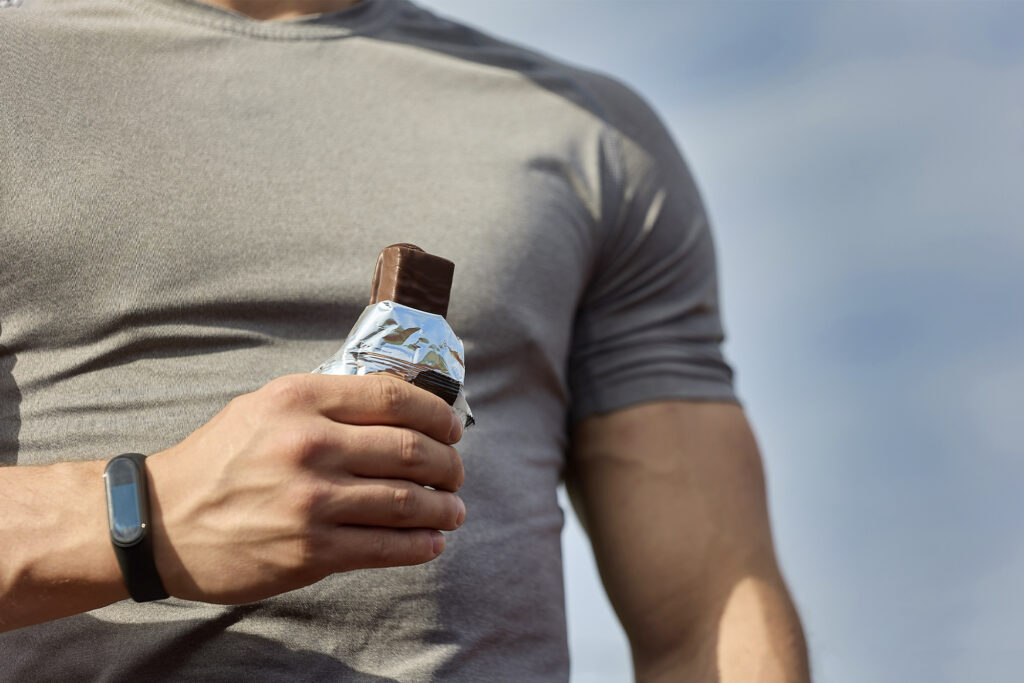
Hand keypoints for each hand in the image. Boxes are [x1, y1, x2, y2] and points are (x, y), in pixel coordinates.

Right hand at [144, 373, 464, 603]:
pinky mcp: (311, 550)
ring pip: (408, 500)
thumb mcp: (265, 406)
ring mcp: (312, 500)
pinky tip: (431, 541)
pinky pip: (386, 546)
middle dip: (450, 464)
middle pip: (413, 450)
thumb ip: (327, 402)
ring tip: (453, 510)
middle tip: (456, 473)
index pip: (396, 398)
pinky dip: (420, 544)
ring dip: (444, 507)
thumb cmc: (218, 460)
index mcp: (300, 399)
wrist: (160, 523)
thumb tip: (399, 408)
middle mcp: (309, 444)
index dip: (438, 415)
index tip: (452, 429)